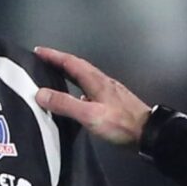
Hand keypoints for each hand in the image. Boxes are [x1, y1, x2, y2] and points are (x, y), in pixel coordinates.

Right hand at [34, 46, 150, 145]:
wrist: (148, 134)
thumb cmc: (121, 123)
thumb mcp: (89, 114)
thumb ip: (65, 104)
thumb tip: (41, 93)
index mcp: (95, 80)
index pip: (70, 62)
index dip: (53, 56)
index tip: (38, 51)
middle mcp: (101, 82)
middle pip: (77, 67)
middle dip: (59, 62)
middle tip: (43, 61)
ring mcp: (108, 93)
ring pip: (84, 78)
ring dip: (68, 75)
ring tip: (55, 77)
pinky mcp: (112, 104)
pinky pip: (89, 91)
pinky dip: (78, 91)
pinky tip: (76, 100)